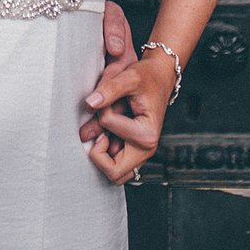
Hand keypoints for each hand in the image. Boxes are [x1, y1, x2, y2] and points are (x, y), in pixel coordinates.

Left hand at [83, 44, 177, 183]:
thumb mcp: (128, 77)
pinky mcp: (133, 151)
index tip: (109, 101)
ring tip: (104, 129)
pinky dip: (103, 152)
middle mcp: (146, 149)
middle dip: (97, 151)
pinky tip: (104, 132)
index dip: (101, 110)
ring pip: (113, 171)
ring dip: (100, 152)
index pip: (106, 126)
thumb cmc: (146, 78)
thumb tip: (90, 103)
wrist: (159, 78)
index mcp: (147, 135)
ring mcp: (140, 152)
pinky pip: (113, 163)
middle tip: (99, 129)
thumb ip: (108, 89)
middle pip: (113, 172)